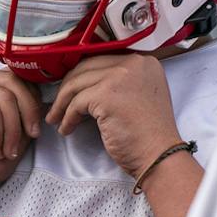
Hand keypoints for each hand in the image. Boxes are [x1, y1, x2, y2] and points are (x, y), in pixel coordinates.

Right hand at [0, 70, 40, 208]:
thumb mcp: (16, 135)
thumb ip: (27, 114)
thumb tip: (49, 101)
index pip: (19, 77)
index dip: (34, 102)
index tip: (33, 130)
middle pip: (14, 82)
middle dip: (29, 112)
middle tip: (30, 137)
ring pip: (5, 98)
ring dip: (13, 130)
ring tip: (7, 150)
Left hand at [47, 53, 183, 177]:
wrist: (159, 156)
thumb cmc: (149, 136)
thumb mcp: (141, 96)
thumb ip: (122, 83)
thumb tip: (88, 83)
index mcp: (144, 62)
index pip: (103, 60)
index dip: (83, 76)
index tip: (72, 90)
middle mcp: (134, 63)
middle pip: (87, 67)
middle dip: (68, 87)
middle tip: (59, 104)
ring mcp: (119, 77)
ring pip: (77, 84)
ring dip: (62, 103)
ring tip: (56, 118)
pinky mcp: (106, 94)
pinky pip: (76, 103)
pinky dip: (67, 117)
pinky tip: (67, 129)